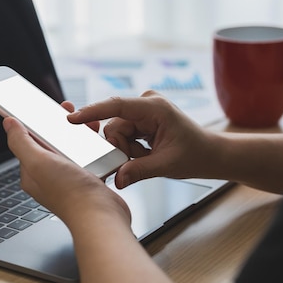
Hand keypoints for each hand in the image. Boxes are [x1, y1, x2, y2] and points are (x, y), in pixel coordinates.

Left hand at [3, 115, 130, 227]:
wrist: (101, 217)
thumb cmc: (70, 194)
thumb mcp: (37, 162)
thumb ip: (20, 142)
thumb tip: (8, 124)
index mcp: (32, 172)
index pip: (29, 141)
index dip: (36, 122)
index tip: (43, 108)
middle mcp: (49, 176)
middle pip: (52, 142)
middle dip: (60, 125)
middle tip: (69, 112)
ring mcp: (70, 179)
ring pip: (72, 148)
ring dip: (79, 135)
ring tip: (87, 126)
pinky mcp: (89, 180)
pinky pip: (90, 157)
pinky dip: (94, 148)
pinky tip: (100, 143)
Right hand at [67, 90, 213, 188]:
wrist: (209, 154)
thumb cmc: (195, 154)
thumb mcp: (166, 165)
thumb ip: (138, 170)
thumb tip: (116, 179)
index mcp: (155, 107)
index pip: (117, 106)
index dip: (93, 111)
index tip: (73, 119)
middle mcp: (147, 104)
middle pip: (114, 125)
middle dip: (121, 146)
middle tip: (139, 158)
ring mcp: (143, 110)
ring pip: (117, 131)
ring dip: (127, 149)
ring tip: (147, 156)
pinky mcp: (140, 118)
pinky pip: (123, 134)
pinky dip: (130, 148)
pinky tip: (146, 152)